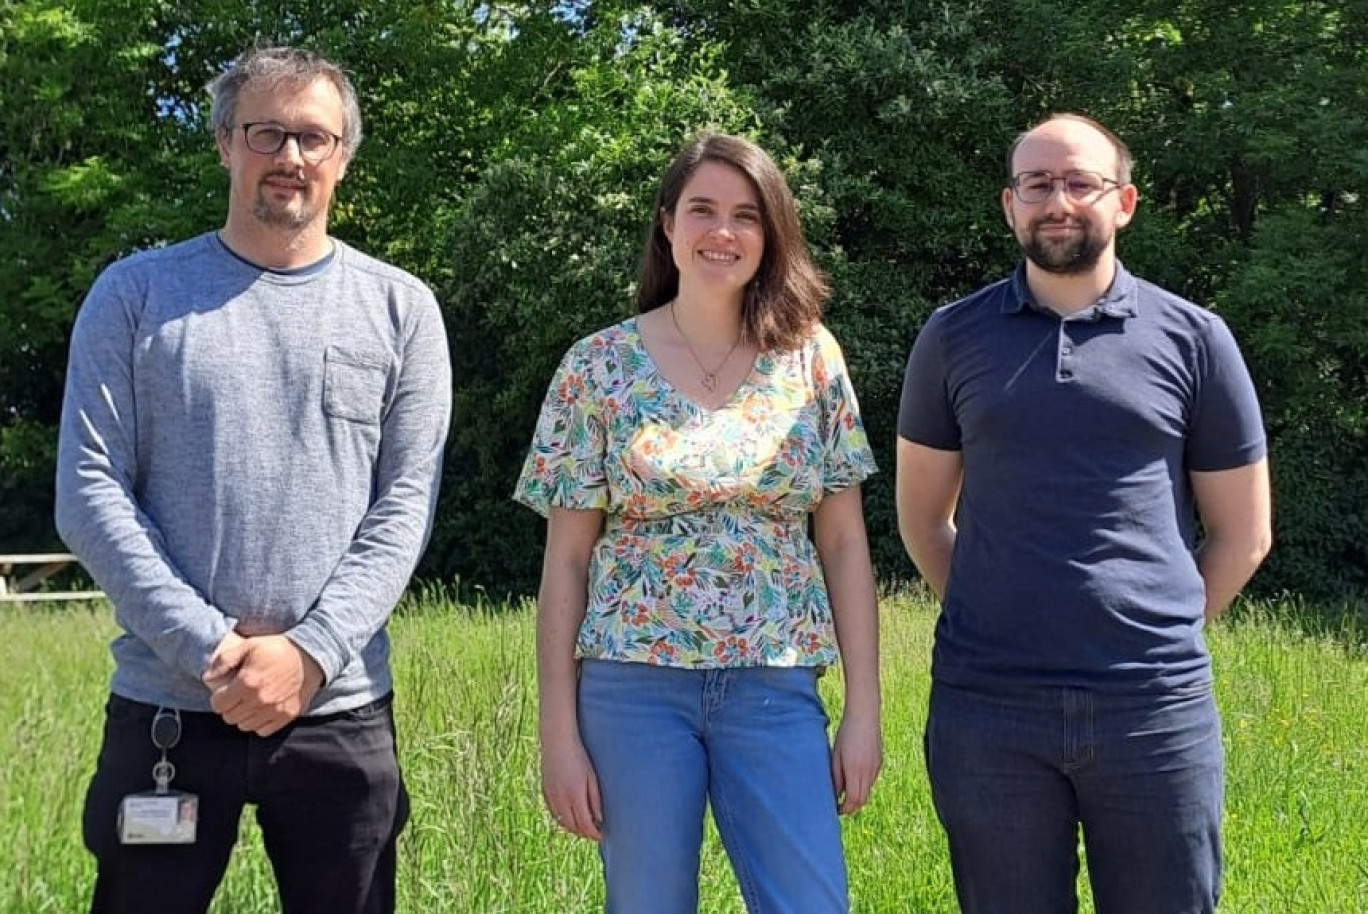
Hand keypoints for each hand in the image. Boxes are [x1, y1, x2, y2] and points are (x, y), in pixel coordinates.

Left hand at [203, 634, 323, 736]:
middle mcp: (259, 700)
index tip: (224, 692)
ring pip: (244, 726)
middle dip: (229, 707)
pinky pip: (263, 731)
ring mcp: (274, 711)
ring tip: (249, 702)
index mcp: (247, 683)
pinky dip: (259, 723)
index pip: (219, 704)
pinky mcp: (286, 716)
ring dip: (243, 716)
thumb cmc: (278, 649)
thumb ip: (224, 660)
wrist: (311, 656)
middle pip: (230, 717)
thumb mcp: (249, 645)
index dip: (218, 698)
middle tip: (236, 696)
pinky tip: (262, 710)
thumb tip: (207, 677)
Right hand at [541, 733, 602, 841]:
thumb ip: (595, 799)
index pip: (585, 824)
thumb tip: (599, 819)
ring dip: (573, 828)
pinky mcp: (545, 791)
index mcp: (574, 795)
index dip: (594, 833)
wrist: (557, 740)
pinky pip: (554, 813)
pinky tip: (570, 818)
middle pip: (573, 826)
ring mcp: (551, 796)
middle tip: (594, 834)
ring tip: (584, 828)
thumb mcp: (591, 777)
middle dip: (584, 833)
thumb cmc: (579, 755)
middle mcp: (561, 799)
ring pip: (562, 822)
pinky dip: (562, 820)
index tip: (602, 835)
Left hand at [832, 711, 881, 814]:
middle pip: (862, 799)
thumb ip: (836, 776)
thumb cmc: (846, 733)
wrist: (864, 716)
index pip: (853, 800)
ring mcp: (876, 767)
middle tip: (840, 806)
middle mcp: (868, 772)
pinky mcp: (880, 762)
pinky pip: (871, 779)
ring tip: (845, 791)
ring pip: (867, 790)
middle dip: (851, 806)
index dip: (845, 809)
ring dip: (857, 795)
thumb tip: (835, 795)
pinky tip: (854, 776)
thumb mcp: (836, 755)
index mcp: (855, 770)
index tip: (836, 810)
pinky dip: (863, 784)